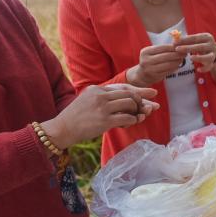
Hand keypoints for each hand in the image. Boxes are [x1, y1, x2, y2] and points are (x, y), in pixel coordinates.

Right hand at [42, 84, 157, 148]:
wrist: (62, 129)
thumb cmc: (75, 118)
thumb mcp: (87, 100)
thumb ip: (102, 98)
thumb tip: (123, 100)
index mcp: (97, 88)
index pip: (123, 87)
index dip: (139, 90)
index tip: (153, 92)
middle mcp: (100, 95)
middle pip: (129, 94)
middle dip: (140, 101)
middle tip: (144, 109)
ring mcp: (102, 108)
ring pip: (130, 104)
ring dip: (137, 111)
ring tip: (136, 117)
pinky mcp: (104, 121)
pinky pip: (127, 118)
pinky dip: (132, 120)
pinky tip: (132, 122)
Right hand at [127, 44, 184, 86]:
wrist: (141, 75)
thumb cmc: (150, 61)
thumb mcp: (152, 53)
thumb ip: (163, 49)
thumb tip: (178, 44)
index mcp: (146, 51)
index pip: (163, 47)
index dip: (173, 47)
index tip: (182, 46)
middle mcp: (146, 60)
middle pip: (166, 56)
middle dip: (177, 54)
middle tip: (185, 53)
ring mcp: (150, 69)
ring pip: (168, 64)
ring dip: (177, 62)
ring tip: (182, 59)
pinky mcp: (155, 76)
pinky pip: (168, 71)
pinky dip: (174, 68)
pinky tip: (178, 65)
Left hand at [174, 32, 215, 72]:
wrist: (212, 51)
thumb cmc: (199, 44)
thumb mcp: (195, 40)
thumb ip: (187, 40)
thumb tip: (174, 42)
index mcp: (206, 37)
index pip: (195, 38)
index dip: (184, 40)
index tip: (174, 42)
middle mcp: (211, 45)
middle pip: (200, 47)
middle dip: (187, 48)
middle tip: (177, 49)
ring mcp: (213, 54)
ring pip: (208, 57)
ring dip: (199, 58)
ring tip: (191, 58)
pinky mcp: (213, 62)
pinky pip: (209, 66)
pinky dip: (204, 68)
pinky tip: (198, 69)